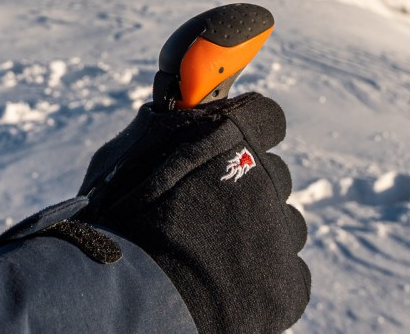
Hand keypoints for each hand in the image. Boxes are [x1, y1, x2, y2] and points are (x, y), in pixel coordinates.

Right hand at [77, 93, 309, 333]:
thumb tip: (168, 116)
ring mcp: (281, 231)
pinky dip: (266, 277)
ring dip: (258, 232)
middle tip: (208, 209)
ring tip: (217, 253)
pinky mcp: (287, 283)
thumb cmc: (119, 219)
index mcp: (232, 136)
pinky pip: (290, 271)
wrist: (133, 294)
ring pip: (285, 223)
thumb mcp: (124, 157)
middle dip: (247, 187)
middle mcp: (266, 176)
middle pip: (272, 174)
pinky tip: (231, 282)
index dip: (248, 130)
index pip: (267, 117)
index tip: (229, 143)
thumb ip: (159, 133)